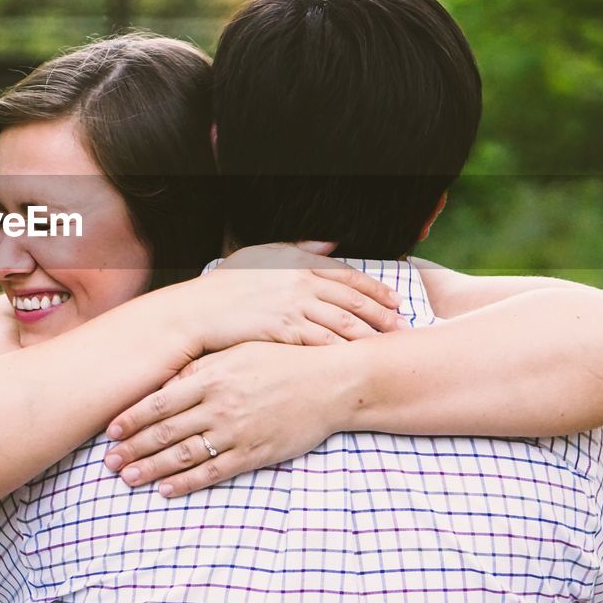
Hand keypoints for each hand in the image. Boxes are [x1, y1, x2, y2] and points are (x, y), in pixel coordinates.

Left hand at [102, 341, 355, 496]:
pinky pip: (213, 472)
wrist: (329, 383)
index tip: (110, 431)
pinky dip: (186, 483)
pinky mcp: (253, 453)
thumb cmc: (282, 361)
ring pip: (184, 455)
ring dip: (152, 469)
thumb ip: (202, 368)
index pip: (160, 401)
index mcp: (212, 377)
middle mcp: (219, 405)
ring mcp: (236, 432)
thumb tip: (167, 381)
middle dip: (133, 448)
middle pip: (165, 432)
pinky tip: (166, 489)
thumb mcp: (238, 352)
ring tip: (128, 478)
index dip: (131, 419)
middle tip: (108, 462)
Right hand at [186, 242, 405, 353]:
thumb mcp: (262, 254)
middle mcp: (301, 283)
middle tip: (403, 327)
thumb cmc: (226, 284)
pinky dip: (343, 350)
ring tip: (388, 346)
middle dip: (382, 314)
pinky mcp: (285, 331)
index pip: (348, 275)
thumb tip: (330, 243)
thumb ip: (299, 247)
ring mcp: (294, 307)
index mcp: (298, 263)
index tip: (395, 300)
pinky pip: (322, 342)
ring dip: (370, 335)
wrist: (199, 310)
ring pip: (343, 322)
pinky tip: (358, 359)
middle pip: (353, 299)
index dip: (376, 288)